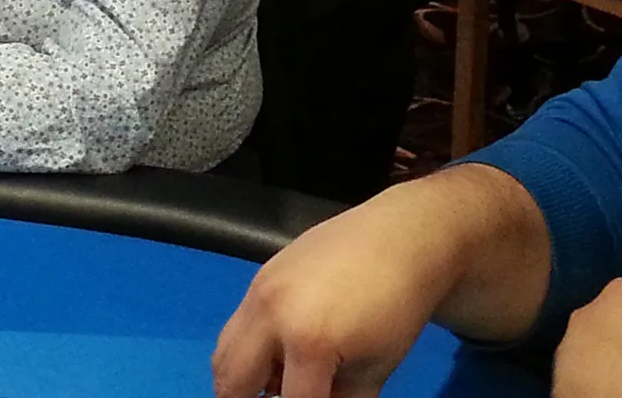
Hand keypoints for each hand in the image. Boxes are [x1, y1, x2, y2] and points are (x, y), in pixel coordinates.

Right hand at [212, 192, 453, 397]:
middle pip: (232, 379)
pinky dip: (248, 347)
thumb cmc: (397, 308)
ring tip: (274, 381)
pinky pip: (238, 323)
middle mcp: (271, 316)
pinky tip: (280, 349)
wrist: (397, 239)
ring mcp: (259, 291)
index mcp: (308, 343)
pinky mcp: (260, 275)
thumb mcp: (374, 370)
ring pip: (224, 350)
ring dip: (241, 375)